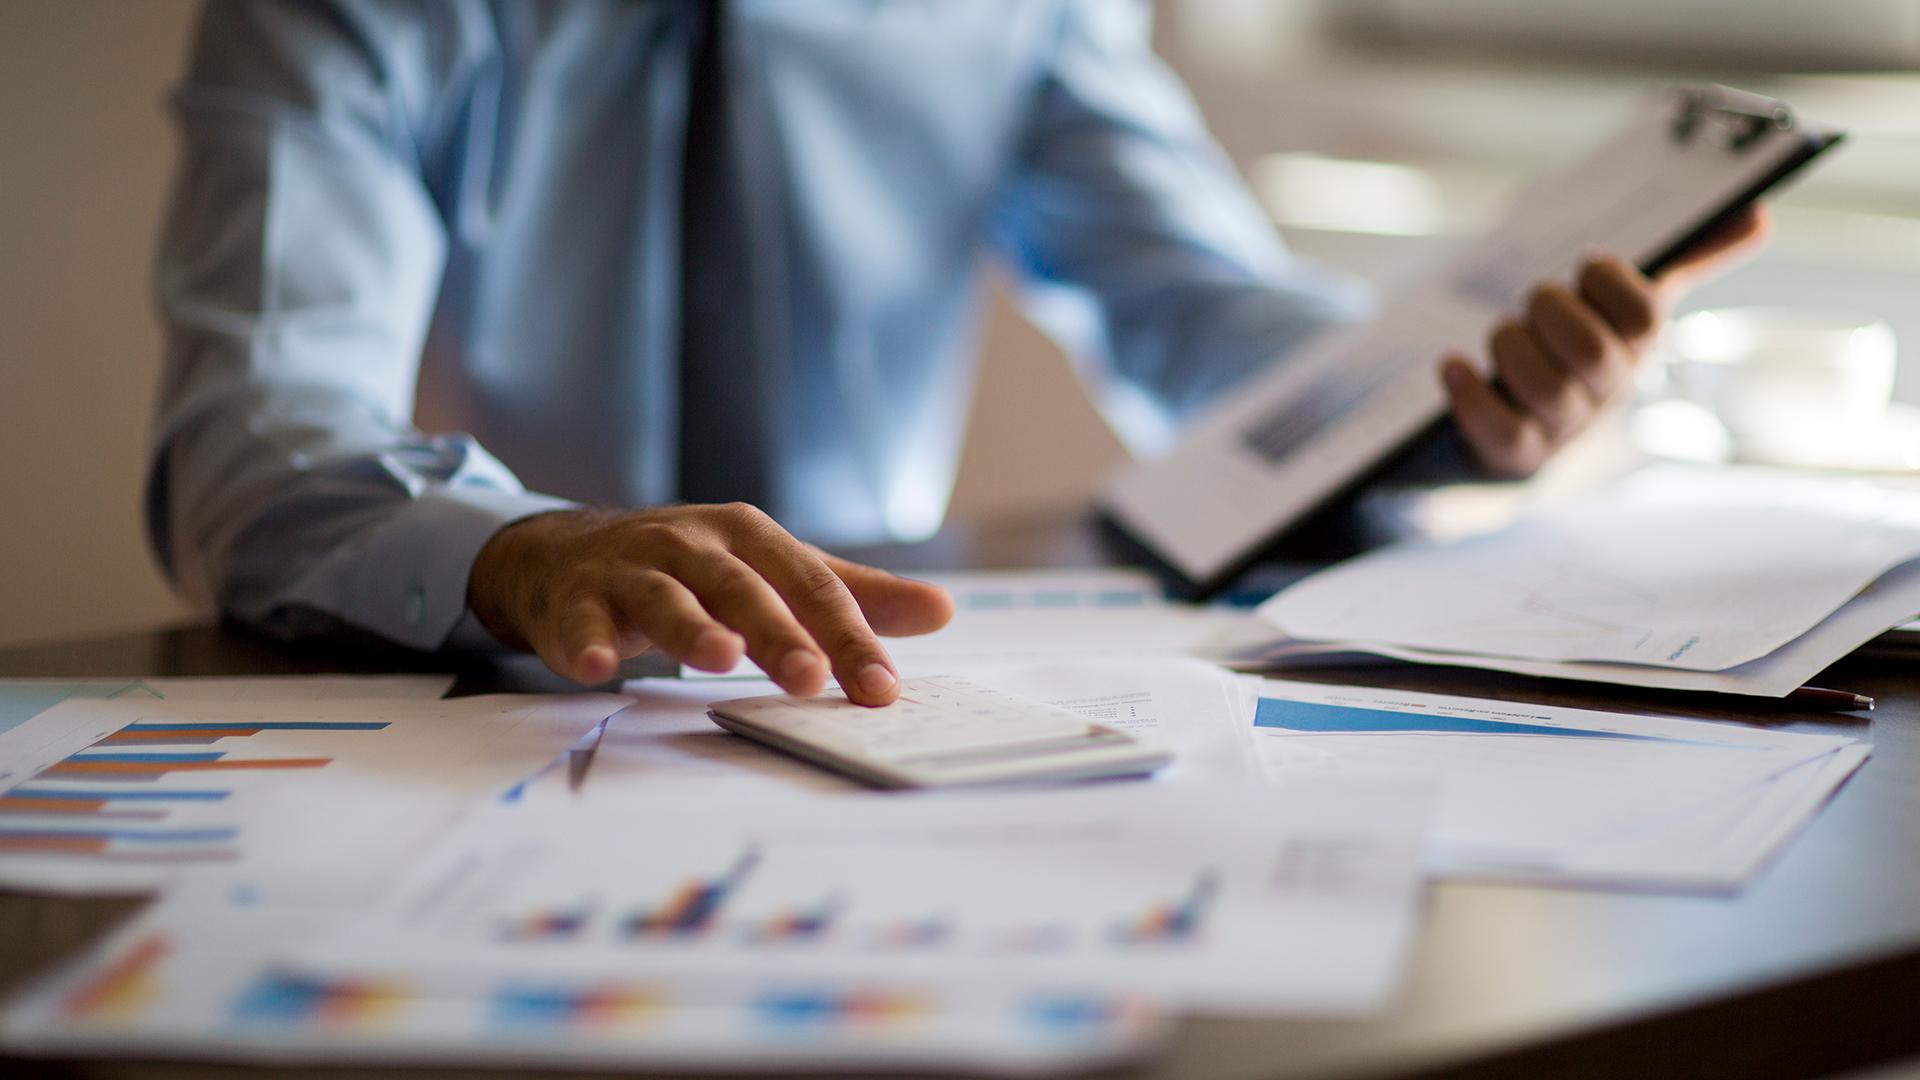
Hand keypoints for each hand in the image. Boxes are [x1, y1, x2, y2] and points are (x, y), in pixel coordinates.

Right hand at [466, 505, 954, 703]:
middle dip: (778, 632)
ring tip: (720, 660)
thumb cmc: (688, 567)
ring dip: (692, 628)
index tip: (882, 689)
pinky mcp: (575, 600)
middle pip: (742, 588)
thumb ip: (851, 594)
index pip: (810, 586)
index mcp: (750, 536)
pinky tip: (597, 669)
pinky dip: (587, 643)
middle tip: (811, 679)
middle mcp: (692, 544)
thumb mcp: (770, 570)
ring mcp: (630, 569)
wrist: (568, 553)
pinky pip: (581, 623)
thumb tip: (942, 610)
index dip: (848, 636)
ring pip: (666, 597)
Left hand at [1440, 205, 1772, 475]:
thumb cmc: (1577, 349)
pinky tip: (1452, 366)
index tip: (1585, 263)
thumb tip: (1759, 214)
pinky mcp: (1517, 455)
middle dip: (1552, 313)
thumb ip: (1686, 259)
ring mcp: (1563, 427)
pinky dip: (1472, 396)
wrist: (1526, 433)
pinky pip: (1501, 432)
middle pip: (1594, 355)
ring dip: (1511, 349)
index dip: (1612, 281)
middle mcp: (1607, 390)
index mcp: (1637, 345)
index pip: (1645, 316)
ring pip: (1546, 392)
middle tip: (1534, 300)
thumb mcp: (1626, 304)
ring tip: (1500, 334)